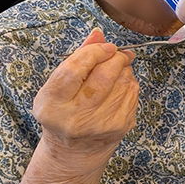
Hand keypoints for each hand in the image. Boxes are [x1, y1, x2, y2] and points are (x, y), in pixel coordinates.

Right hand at [32, 29, 137, 156]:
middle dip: (115, 57)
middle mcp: (75, 117)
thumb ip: (77, 58)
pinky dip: (130, 82)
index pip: (75, 70)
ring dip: (123, 69)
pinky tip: (120, 85)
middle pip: (104, 75)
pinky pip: (133, 93)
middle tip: (116, 53)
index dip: (94, 52)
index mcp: (52, 105)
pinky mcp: (120, 126)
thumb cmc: (63, 112)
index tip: (104, 46)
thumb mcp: (58, 87)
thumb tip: (98, 34)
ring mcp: (100, 124)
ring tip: (116, 69)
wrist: (74, 150)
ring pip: (122, 82)